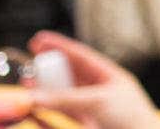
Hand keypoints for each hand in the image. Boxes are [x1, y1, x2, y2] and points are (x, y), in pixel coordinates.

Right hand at [27, 32, 159, 128]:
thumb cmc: (133, 120)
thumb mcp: (99, 102)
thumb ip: (66, 98)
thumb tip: (35, 95)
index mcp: (109, 77)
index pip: (81, 56)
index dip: (60, 47)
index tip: (39, 40)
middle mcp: (99, 92)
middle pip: (69, 77)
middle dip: (48, 71)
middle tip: (28, 66)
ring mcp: (92, 111)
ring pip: (62, 98)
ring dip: (44, 93)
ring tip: (26, 86)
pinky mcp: (85, 127)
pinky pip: (61, 119)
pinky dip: (46, 115)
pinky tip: (33, 111)